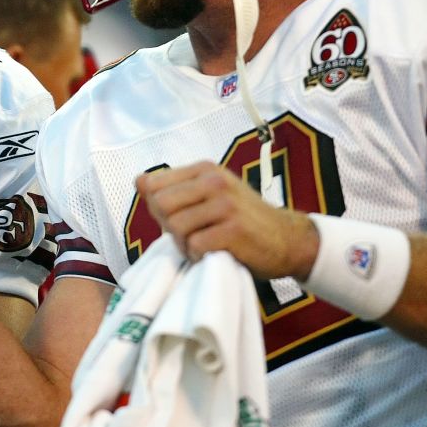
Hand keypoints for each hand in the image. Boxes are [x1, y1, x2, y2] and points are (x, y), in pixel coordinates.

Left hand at [142, 161, 319, 280]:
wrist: (287, 239)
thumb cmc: (242, 219)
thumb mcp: (210, 194)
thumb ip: (174, 189)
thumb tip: (138, 180)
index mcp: (204, 169)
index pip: (154, 185)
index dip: (159, 208)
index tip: (179, 217)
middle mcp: (214, 181)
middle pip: (161, 205)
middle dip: (169, 226)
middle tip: (191, 235)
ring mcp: (225, 205)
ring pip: (175, 227)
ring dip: (184, 244)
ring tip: (204, 245)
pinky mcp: (233, 231)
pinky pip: (194, 246)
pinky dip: (198, 256)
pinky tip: (214, 254)